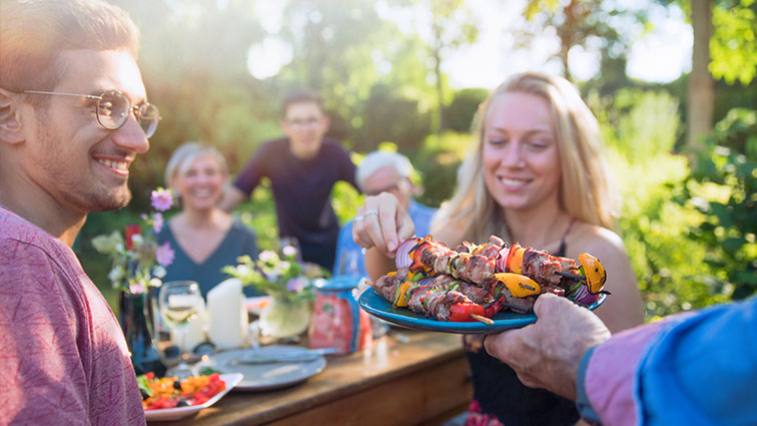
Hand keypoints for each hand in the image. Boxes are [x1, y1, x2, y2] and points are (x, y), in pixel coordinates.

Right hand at [352, 192, 414, 257]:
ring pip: (362, 231)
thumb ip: (405, 234)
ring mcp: (360, 211)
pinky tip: (376, 243)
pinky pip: (357, 237)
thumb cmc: (401, 226)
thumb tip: (398, 242)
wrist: (389, 227)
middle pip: (370, 223)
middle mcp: (371, 201)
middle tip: (390, 253)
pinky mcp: (354, 222)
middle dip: (380, 241)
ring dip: (374, 243)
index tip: (393, 248)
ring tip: (385, 246)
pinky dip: (367, 244)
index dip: (388, 233)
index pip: (385, 215)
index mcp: (387, 199)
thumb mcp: (408, 228)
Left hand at [484, 293, 610, 399]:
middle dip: (526, 328)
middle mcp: (522, 370)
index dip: (498, 324)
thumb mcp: (554, 306)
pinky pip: (556, 364)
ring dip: (547, 340)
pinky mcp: (563, 385)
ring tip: (564, 323)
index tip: (509, 311)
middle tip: (541, 313)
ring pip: (537, 356)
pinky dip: (562, 351)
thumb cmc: (572, 339)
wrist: (606, 372)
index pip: (491, 340)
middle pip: (515, 347)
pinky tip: (576, 338)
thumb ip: (541, 303)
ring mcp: (543, 381)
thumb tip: (542, 305)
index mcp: (511, 351)